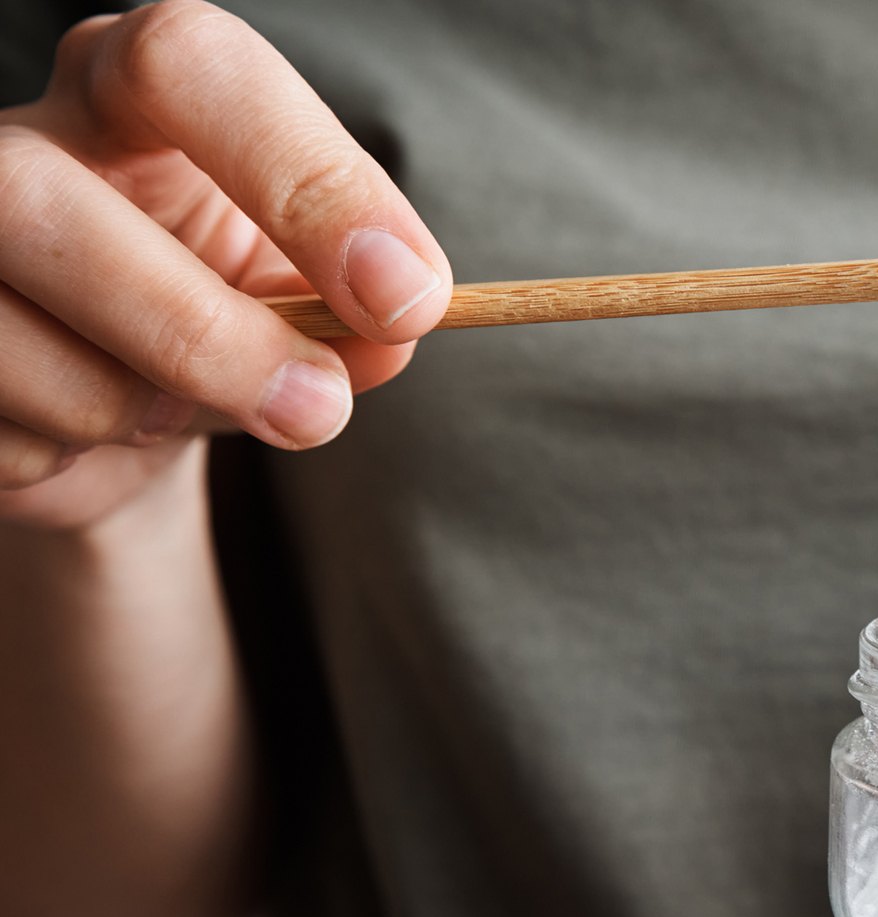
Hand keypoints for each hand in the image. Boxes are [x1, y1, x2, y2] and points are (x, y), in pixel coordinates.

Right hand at [0, 0, 449, 529]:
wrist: (129, 416)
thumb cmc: (230, 319)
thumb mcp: (315, 305)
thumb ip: (363, 316)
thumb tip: (387, 339)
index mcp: (132, 92)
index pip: (188, 66)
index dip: (303, 179)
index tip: (404, 296)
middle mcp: (20, 143)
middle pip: (44, 202)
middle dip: (202, 332)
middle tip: (316, 408)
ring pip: (9, 337)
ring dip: (135, 408)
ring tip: (175, 407)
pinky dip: (72, 456)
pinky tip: (88, 430)